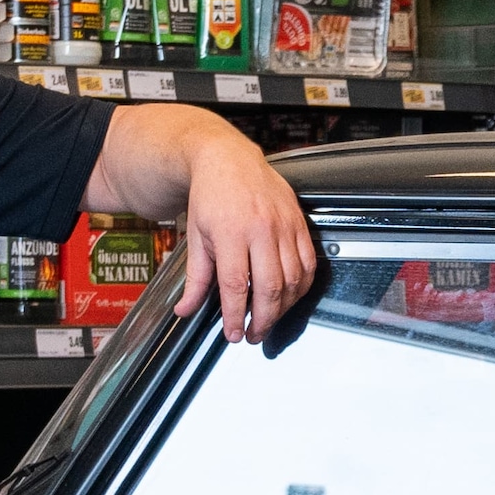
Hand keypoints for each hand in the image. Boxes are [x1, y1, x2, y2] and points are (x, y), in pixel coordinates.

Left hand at [174, 122, 320, 342]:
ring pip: (292, 280)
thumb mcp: (195, 237)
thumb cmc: (210, 196)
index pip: (236, 286)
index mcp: (231, 232)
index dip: (236, 316)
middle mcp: (261, 229)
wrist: (228, 159)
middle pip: (270, 288)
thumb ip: (196, 278)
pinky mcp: (299, 223)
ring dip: (283, 308)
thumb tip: (186, 310)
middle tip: (253, 335)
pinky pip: (308, 263)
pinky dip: (301, 286)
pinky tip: (289, 296)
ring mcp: (284, 226)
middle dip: (263, 320)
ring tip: (269, 320)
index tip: (234, 334)